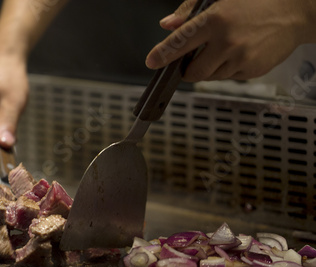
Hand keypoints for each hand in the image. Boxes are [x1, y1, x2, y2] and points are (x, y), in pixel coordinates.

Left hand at [146, 0, 315, 81]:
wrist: (294, 11)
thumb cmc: (255, 2)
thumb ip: (190, 12)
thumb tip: (168, 26)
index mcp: (215, 19)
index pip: (180, 41)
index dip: (163, 53)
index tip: (151, 61)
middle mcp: (227, 42)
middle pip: (192, 73)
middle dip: (188, 69)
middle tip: (194, 58)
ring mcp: (241, 59)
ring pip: (210, 78)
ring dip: (210, 68)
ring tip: (225, 48)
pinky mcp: (252, 71)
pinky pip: (228, 79)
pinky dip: (227, 70)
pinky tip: (239, 53)